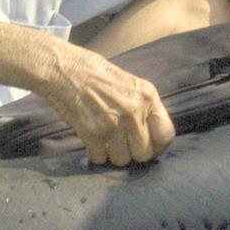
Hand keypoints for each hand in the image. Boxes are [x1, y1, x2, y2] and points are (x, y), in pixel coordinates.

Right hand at [44, 44, 175, 166]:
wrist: (64, 69)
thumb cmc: (95, 72)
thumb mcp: (129, 83)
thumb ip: (143, 106)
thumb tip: (150, 133)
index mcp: (147, 96)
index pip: (166, 134)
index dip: (158, 146)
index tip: (149, 147)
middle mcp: (134, 112)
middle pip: (144, 153)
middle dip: (133, 152)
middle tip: (123, 145)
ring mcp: (113, 124)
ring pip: (122, 160)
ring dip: (113, 154)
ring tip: (105, 140)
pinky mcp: (92, 134)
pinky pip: (100, 158)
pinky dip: (95, 154)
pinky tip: (92, 141)